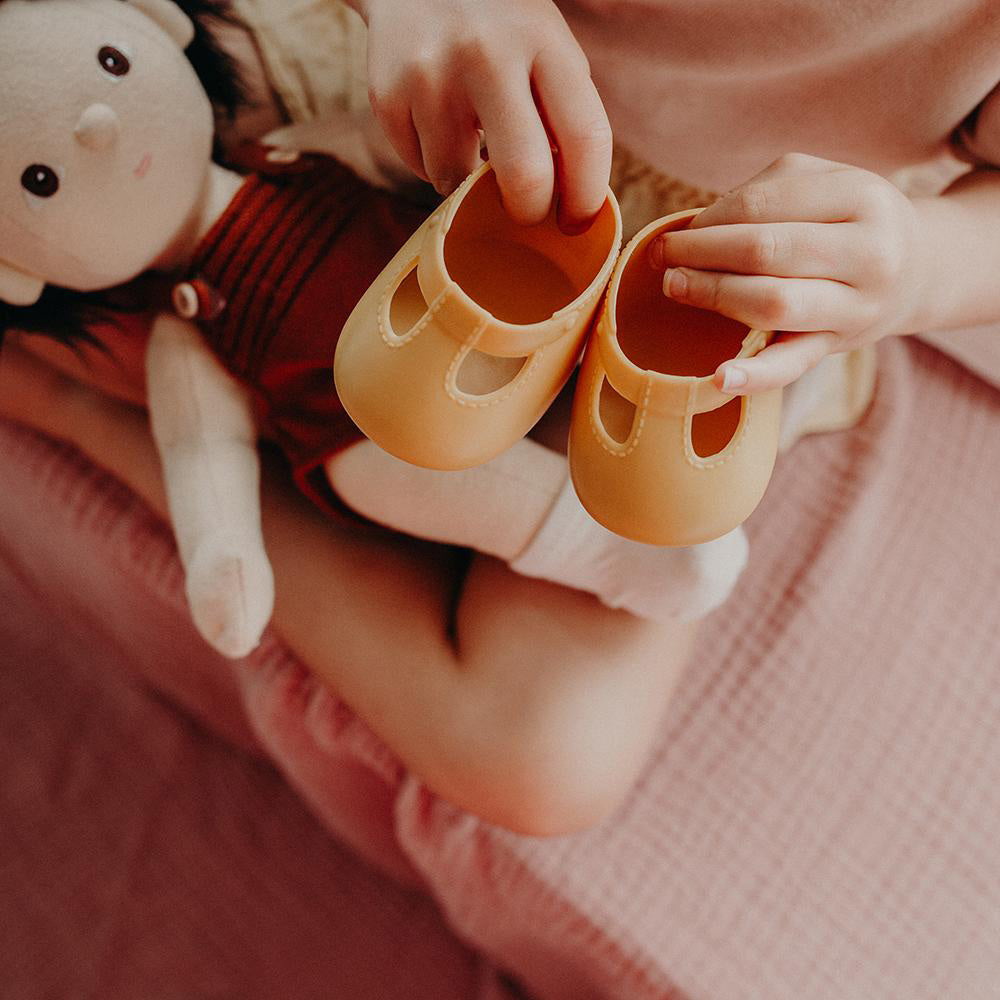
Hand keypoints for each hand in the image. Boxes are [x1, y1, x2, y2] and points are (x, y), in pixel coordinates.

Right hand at [357, 0, 612, 230]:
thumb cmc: (499, 29)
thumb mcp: (545, 48)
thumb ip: (563, 116)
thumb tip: (572, 207)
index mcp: (543, 41)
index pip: (585, 138)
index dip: (586, 197)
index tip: (576, 223)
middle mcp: (487, 55)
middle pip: (524, 176)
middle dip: (528, 212)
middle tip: (525, 212)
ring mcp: (431, 76)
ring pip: (459, 182)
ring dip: (468, 181)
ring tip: (469, 137)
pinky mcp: (388, 96)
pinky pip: (420, 168)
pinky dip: (433, 161)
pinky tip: (436, 121)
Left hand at [648, 153, 931, 393]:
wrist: (917, 269)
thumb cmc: (849, 220)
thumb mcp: (824, 184)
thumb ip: (765, 194)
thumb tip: (692, 227)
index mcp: (861, 197)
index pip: (762, 205)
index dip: (709, 219)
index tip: (677, 229)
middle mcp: (869, 253)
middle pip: (764, 251)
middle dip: (702, 254)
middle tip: (663, 257)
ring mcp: (856, 306)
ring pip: (773, 303)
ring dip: (713, 295)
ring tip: (675, 287)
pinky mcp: (837, 347)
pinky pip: (792, 366)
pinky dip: (755, 376)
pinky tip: (721, 378)